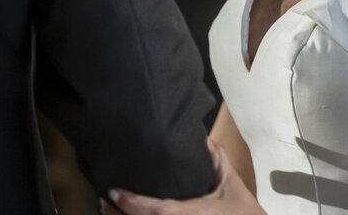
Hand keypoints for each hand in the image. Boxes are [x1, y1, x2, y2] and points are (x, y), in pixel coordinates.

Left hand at [105, 138, 264, 214]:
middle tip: (104, 199)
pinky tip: (133, 213)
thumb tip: (203, 140)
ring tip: (111, 207)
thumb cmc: (243, 213)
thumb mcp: (231, 184)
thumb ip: (218, 160)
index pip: (154, 210)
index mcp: (190, 213)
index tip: (114, 191)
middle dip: (119, 214)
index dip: (131, 202)